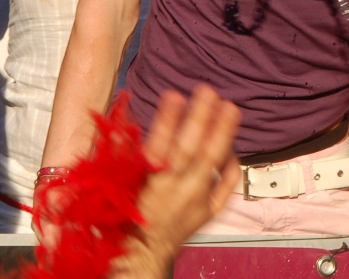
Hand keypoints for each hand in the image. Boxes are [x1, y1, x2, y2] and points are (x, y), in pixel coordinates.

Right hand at [110, 86, 241, 278]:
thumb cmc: (121, 219)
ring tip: (230, 107)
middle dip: (200, 117)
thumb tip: (125, 122)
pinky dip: (231, 166)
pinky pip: (224, 187)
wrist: (137, 258)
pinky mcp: (206, 212)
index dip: (166, 119)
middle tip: (208, 90)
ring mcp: (193, 201)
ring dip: (222, 132)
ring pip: (211, 163)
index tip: (174, 93)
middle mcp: (172, 190)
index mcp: (146, 184)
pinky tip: (233, 147)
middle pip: (190, 149)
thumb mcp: (115, 185)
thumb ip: (121, 155)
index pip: (157, 145)